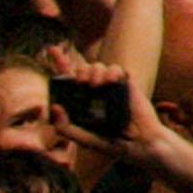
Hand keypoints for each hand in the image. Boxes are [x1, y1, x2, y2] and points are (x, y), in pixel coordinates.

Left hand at [38, 44, 157, 156]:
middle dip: (79, 71)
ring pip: (98, 66)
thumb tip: (54, 106)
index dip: (60, 63)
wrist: (139, 142)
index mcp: (82, 102)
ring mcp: (111, 87)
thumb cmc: (111, 143)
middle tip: (82, 83)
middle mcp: (94, 91)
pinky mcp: (127, 84)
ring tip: (97, 85)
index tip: (52, 49)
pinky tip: (112, 82)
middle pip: (82, 68)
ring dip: (94, 71)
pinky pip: (117, 69)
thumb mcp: (82, 139)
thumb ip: (65, 127)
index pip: (68, 79)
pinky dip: (112, 72)